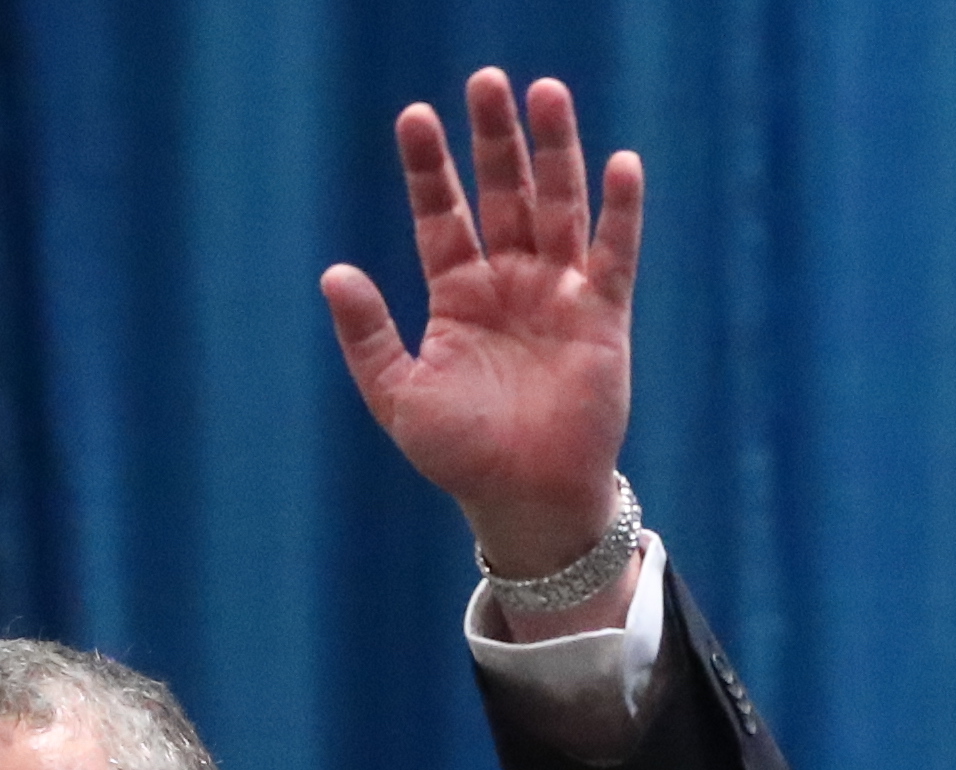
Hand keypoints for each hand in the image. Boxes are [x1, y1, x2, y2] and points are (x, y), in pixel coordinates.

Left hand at [320, 73, 640, 586]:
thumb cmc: (462, 456)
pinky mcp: (603, 316)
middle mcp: (509, 281)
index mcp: (458, 294)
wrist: (525, 503)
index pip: (441, 215)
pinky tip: (620, 165)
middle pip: (502, 192)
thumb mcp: (401, 397)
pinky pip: (614, 254)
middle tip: (486, 80)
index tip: (415, 118)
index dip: (430, 168)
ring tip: (545, 93)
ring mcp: (558, 293)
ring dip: (554, 152)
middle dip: (494, 139)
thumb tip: (334, 273)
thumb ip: (370, 337)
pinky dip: (620, 212)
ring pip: (557, 206)